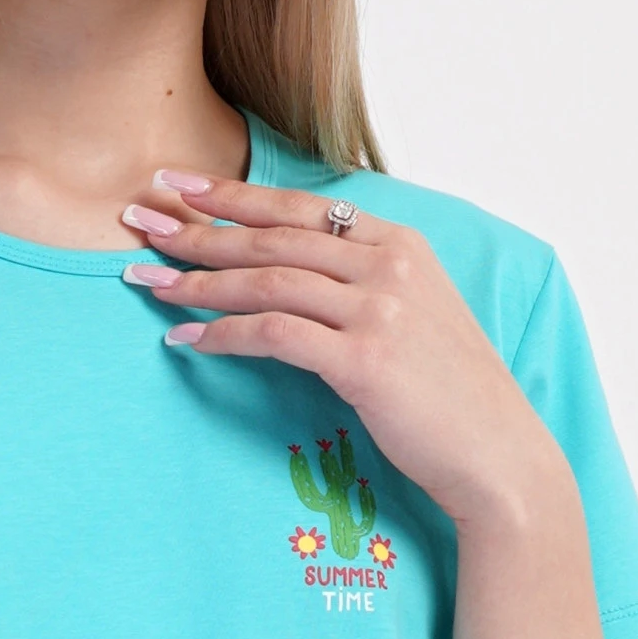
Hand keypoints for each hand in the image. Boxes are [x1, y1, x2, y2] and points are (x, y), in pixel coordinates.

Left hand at [121, 175, 564, 528]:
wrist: (499, 456)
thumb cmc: (450, 394)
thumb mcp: (416, 314)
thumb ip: (364, 280)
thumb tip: (290, 268)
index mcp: (402, 244)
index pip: (302, 206)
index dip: (234, 193)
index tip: (178, 182)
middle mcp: (390, 266)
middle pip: (273, 237)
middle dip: (197, 228)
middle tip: (138, 221)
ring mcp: (379, 310)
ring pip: (266, 281)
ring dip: (197, 282)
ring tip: (147, 281)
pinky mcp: (364, 359)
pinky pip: (273, 334)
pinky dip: (222, 335)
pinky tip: (186, 339)